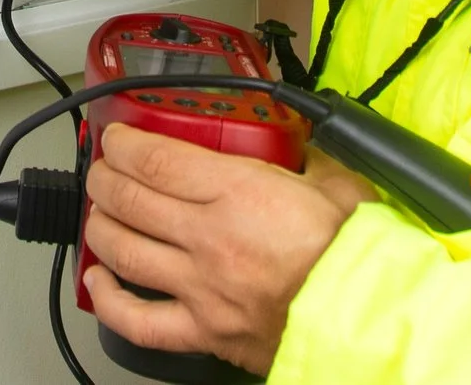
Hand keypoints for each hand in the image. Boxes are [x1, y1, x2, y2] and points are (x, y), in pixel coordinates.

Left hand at [82, 123, 377, 375]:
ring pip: (124, 251)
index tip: (117, 139)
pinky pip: (138, 320)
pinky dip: (109, 300)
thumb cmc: (360, 258)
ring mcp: (201, 286)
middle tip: (103, 169)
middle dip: (106, 179)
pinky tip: (100, 281)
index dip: (125, 145)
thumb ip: (313, 160)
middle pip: (130, 199)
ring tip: (100, 213)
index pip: (157, 159)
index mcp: (240, 192)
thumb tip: (307, 146)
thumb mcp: (341, 185)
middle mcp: (210, 236)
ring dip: (102, 227)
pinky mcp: (205, 331)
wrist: (371, 321)